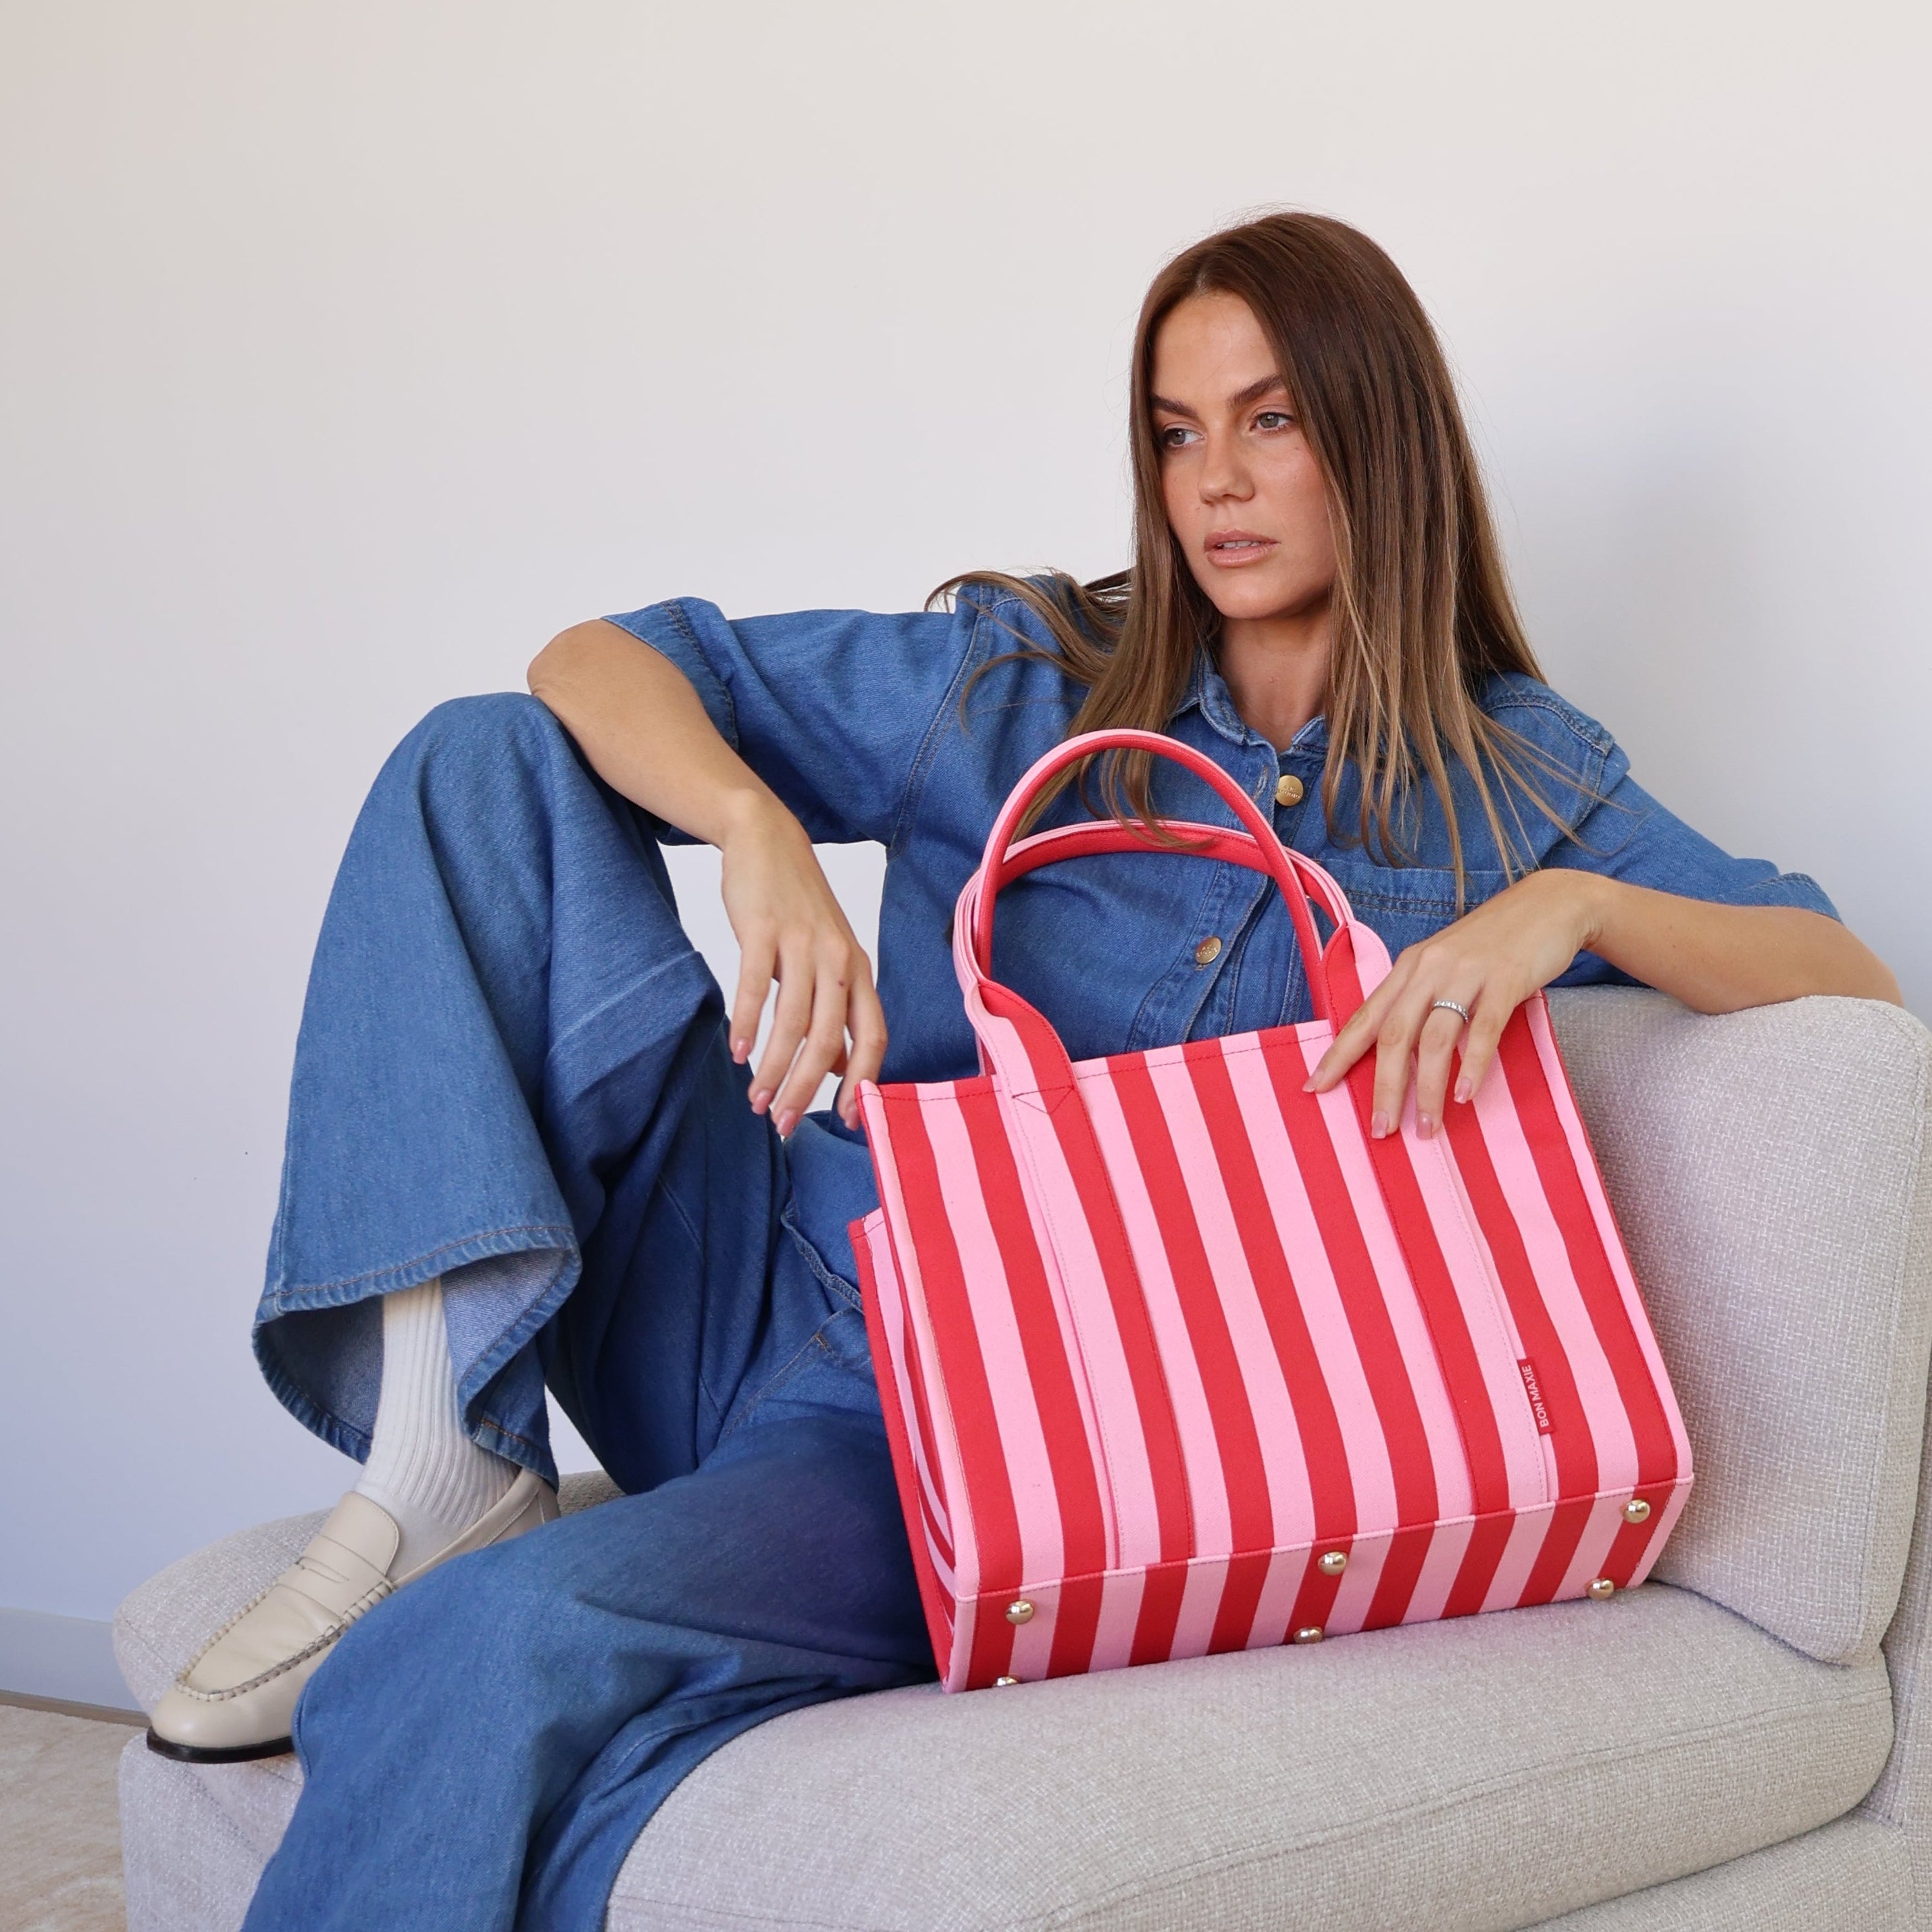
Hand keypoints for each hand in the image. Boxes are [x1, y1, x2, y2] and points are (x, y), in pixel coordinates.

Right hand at [718, 796, 886, 1133]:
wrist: (767, 838)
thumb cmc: (798, 906)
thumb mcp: (830, 957)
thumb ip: (839, 1011)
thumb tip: (845, 1068)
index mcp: (859, 971)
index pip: (875, 1037)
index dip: (863, 1082)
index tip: (845, 1120)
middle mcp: (839, 960)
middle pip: (829, 1040)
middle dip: (804, 1089)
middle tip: (782, 1123)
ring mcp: (802, 943)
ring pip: (793, 1022)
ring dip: (771, 1067)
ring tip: (755, 1099)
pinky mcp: (764, 929)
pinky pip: (755, 986)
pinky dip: (745, 1024)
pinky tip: (736, 1051)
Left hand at [1304, 870, 1607, 1137]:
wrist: (1550, 904)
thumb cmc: (1493, 944)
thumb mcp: (1445, 965)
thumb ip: (1420, 999)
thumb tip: (1398, 1051)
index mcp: (1409, 968)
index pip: (1365, 1017)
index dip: (1339, 1053)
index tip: (1315, 1087)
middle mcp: (1429, 969)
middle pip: (1395, 1035)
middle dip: (1384, 1086)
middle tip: (1380, 1130)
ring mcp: (1467, 973)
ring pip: (1435, 1038)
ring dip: (1428, 1089)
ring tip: (1426, 1127)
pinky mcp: (1505, 980)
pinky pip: (1484, 1029)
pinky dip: (1471, 1064)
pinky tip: (1465, 1095)